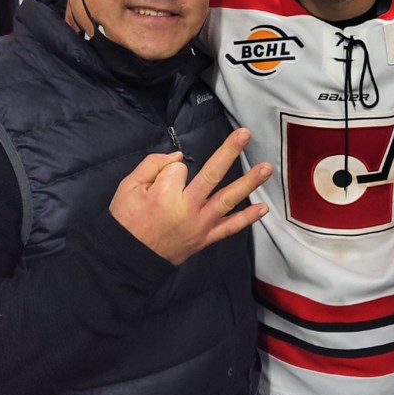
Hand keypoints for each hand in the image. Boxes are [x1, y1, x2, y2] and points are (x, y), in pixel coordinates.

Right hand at [109, 128, 271, 264]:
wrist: (128, 260)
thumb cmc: (126, 222)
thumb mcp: (127, 188)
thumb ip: (152, 165)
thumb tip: (178, 157)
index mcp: (164, 195)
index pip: (177, 169)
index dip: (169, 170)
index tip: (159, 181)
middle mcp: (187, 209)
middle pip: (212, 175)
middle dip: (229, 152)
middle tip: (245, 134)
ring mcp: (199, 225)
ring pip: (227, 199)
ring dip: (249, 182)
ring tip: (267, 168)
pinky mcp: (205, 238)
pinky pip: (229, 228)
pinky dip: (246, 219)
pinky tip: (263, 208)